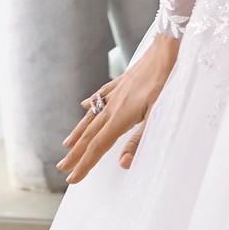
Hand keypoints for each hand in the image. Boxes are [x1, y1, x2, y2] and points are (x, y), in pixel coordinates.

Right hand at [59, 32, 180, 181]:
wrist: (165, 50)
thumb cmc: (165, 83)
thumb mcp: (158, 116)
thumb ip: (139, 141)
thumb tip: (122, 164)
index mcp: (120, 118)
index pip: (97, 147)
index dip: (84, 165)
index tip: (72, 179)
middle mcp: (112, 106)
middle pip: (89, 135)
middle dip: (76, 154)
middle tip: (63, 168)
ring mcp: (114, 93)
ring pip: (91, 117)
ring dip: (78, 133)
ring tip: (66, 145)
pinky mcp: (120, 83)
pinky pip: (99, 97)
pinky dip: (89, 106)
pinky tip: (83, 107)